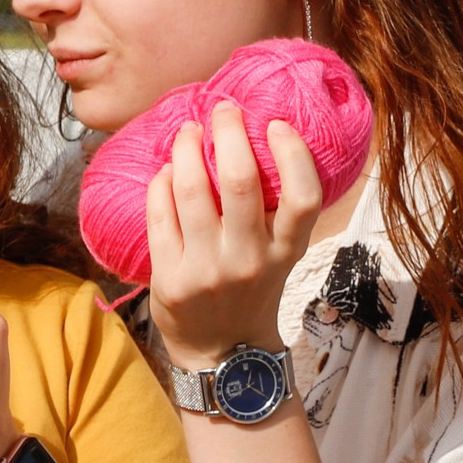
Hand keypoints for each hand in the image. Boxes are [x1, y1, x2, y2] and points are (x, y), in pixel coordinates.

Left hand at [145, 99, 320, 368]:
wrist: (221, 352)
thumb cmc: (251, 290)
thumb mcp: (280, 257)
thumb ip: (276, 214)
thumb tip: (258, 141)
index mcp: (285, 251)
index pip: (303, 197)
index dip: (293, 154)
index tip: (277, 123)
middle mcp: (250, 259)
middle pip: (241, 181)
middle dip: (229, 133)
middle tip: (223, 110)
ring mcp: (207, 270)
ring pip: (193, 192)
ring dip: (187, 150)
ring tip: (189, 132)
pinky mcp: (170, 278)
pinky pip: (160, 215)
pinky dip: (161, 183)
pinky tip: (166, 170)